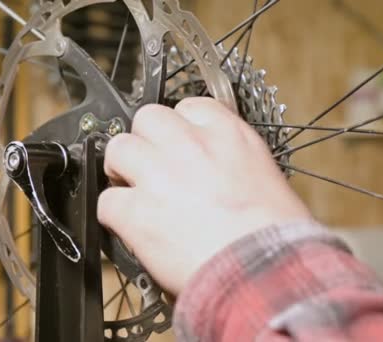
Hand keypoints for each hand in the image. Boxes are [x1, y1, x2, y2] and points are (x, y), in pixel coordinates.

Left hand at [98, 97, 310, 294]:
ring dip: (122, 171)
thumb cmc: (275, 235)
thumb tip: (216, 168)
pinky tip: (130, 227)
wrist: (263, 270)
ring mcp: (158, 175)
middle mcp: (189, 145)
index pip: (189, 107)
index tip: (178, 144)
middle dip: (146, 141)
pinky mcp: (136, 211)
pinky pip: (106, 202)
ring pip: (118, 149)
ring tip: (133, 192)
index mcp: (226, 134)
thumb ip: (233, 160)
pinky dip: (115, 216)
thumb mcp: (267, 176)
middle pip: (147, 118)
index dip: (179, 127)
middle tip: (150, 166)